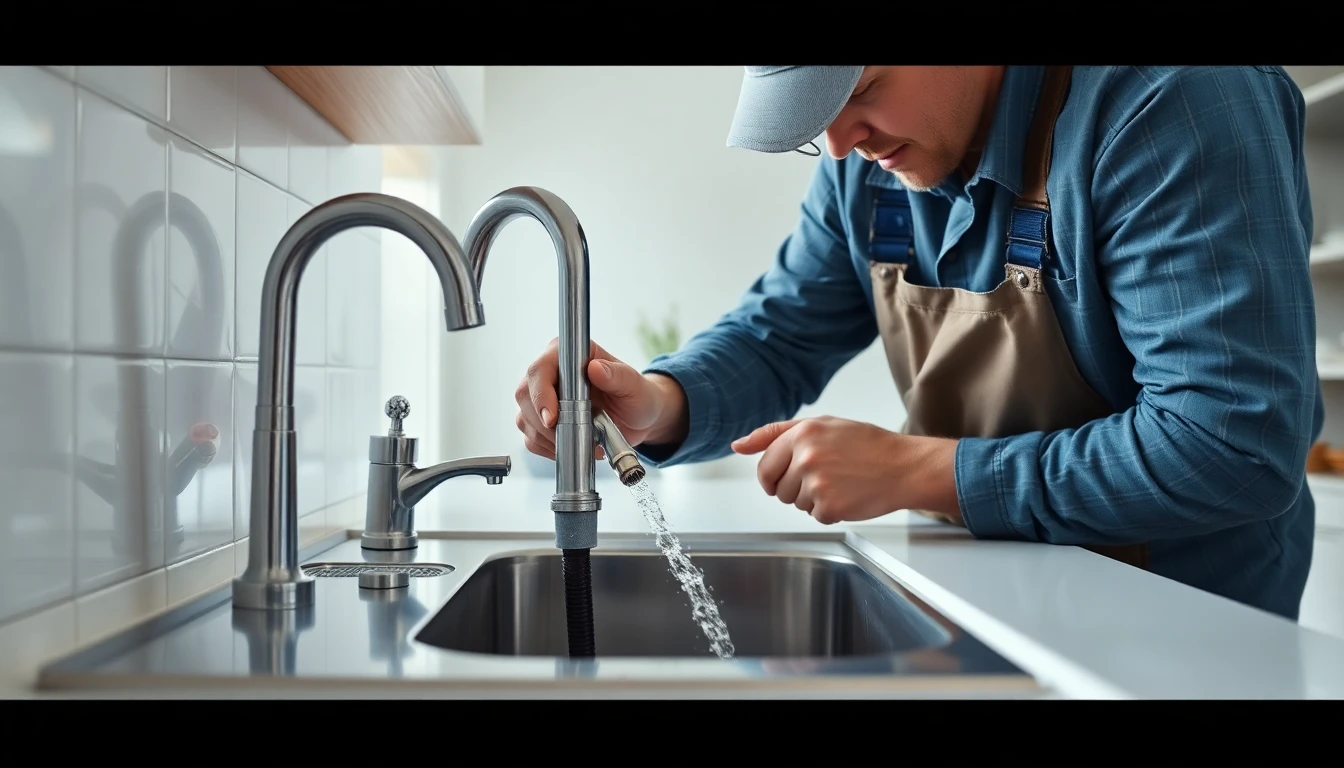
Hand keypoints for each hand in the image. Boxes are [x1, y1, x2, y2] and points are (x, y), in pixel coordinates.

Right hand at [514, 337, 687, 460]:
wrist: (638, 419)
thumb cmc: (637, 396)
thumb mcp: (634, 386)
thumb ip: (617, 376)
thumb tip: (596, 368)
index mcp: (568, 355)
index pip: (539, 369)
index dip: (540, 394)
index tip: (553, 418)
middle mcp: (550, 373)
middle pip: (524, 395)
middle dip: (543, 422)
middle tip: (569, 435)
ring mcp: (543, 398)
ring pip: (524, 418)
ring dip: (548, 438)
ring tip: (580, 440)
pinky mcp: (543, 422)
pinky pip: (531, 438)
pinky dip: (547, 448)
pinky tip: (570, 447)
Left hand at [730, 415, 961, 524]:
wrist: (904, 466)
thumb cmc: (867, 445)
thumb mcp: (822, 425)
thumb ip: (775, 433)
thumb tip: (737, 446)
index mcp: (802, 433)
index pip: (764, 465)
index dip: (772, 477)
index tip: (784, 478)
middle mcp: (805, 457)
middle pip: (777, 489)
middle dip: (794, 488)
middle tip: (824, 477)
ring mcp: (816, 483)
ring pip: (794, 503)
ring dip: (812, 499)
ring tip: (840, 483)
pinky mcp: (828, 506)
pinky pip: (814, 516)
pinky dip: (829, 511)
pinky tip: (848, 495)